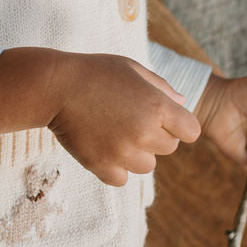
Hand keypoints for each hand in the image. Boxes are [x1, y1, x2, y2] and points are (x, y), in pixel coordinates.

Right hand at [49, 54, 201, 186]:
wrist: (55, 87)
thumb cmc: (95, 72)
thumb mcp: (131, 68)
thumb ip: (160, 86)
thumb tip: (182, 102)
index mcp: (156, 106)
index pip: (191, 130)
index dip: (180, 124)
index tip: (165, 118)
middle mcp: (144, 132)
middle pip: (169, 148)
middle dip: (156, 135)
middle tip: (131, 118)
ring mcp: (122, 152)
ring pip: (147, 166)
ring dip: (137, 153)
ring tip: (115, 132)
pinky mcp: (102, 166)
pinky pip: (122, 178)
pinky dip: (115, 167)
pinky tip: (103, 145)